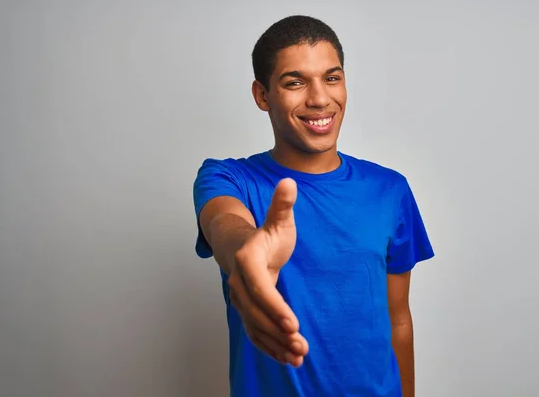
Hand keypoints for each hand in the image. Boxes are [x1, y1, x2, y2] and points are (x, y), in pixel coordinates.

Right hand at [228, 178, 308, 366]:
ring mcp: (239, 298)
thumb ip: (282, 205)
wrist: (242, 247)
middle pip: (255, 311)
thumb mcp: (278, 220)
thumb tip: (289, 181)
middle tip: (300, 345)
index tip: (293, 323)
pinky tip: (288, 358)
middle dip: (276, 331)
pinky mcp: (246, 310)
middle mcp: (238, 281)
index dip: (275, 307)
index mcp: (246, 259)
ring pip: (254, 326)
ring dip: (274, 344)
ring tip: (298, 357)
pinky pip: (254, 332)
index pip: (260, 288)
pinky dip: (269, 347)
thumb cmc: (265, 235)